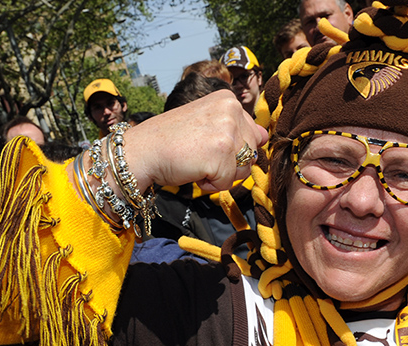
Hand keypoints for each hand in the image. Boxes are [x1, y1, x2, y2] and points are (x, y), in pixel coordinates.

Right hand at [123, 89, 267, 192]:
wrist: (142, 150)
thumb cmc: (171, 140)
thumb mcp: (208, 122)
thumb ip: (237, 128)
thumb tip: (265, 136)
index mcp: (228, 100)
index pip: (254, 135)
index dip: (232, 148)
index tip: (207, 143)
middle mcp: (231, 111)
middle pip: (251, 153)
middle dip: (229, 163)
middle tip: (200, 153)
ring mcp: (227, 132)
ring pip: (243, 169)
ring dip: (221, 174)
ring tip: (197, 161)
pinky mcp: (220, 155)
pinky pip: (227, 182)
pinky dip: (210, 184)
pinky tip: (193, 170)